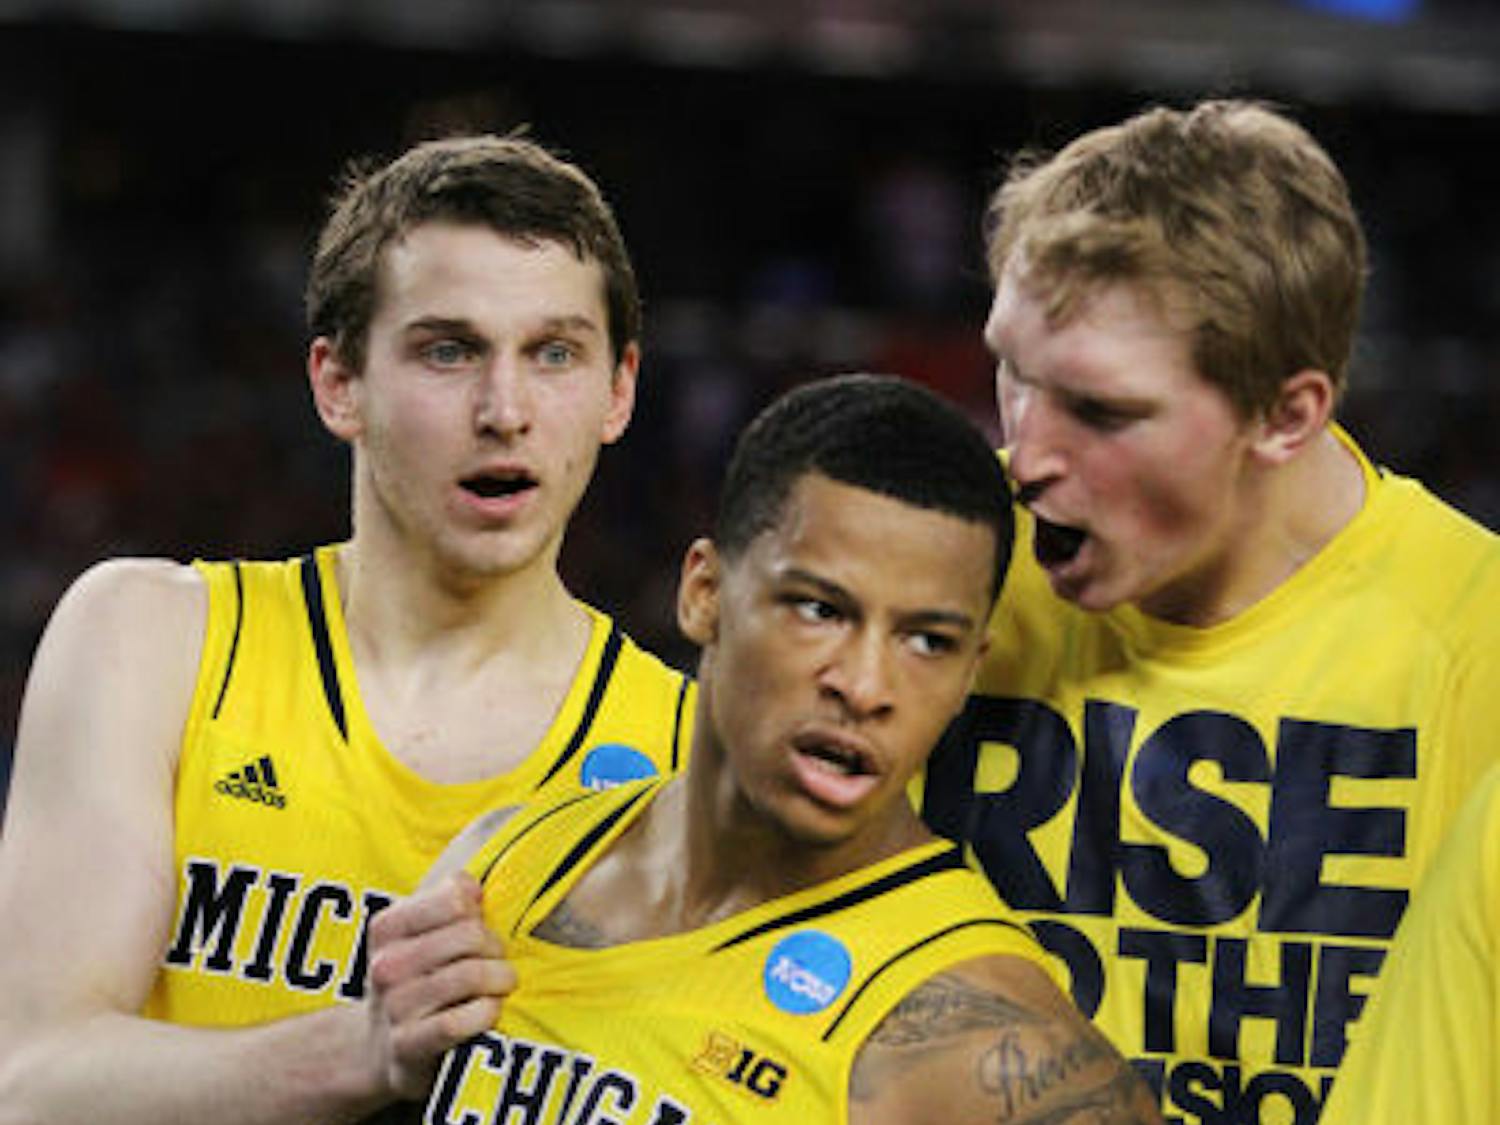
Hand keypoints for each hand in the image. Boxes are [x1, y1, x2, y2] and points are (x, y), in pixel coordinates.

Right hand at [363, 872, 514, 1100]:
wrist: (381, 1047)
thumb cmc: (418, 979)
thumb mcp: (423, 933)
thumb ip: (451, 899)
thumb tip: (473, 886)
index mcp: (388, 927)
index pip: (454, 897)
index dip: (480, 912)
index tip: (482, 928)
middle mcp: (385, 964)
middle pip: (470, 934)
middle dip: (497, 948)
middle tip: (499, 961)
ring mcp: (394, 1006)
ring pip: (469, 975)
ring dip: (500, 979)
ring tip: (501, 984)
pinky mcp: (406, 1046)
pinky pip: (457, 1021)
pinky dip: (485, 1013)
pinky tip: (489, 1010)